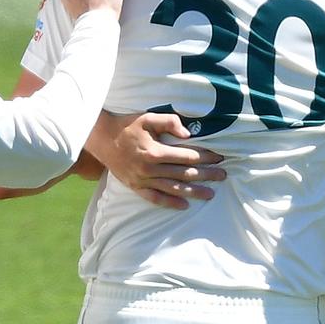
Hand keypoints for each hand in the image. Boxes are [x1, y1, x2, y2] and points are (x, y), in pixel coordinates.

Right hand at [97, 112, 225, 209]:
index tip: (219, 157)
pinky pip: (155, 199)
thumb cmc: (127, 126)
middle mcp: (150, 169)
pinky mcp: (136, 187)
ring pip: (173, 189)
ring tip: (210, 194)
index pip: (187, 156)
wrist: (102, 139)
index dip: (205, 157)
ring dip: (194, 192)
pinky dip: (170, 203)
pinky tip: (185, 206)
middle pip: (184, 174)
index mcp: (155, 151)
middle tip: (222, 176)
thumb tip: (189, 134)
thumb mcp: (148, 118)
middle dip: (206, 175)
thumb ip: (169, 122)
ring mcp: (143, 180)